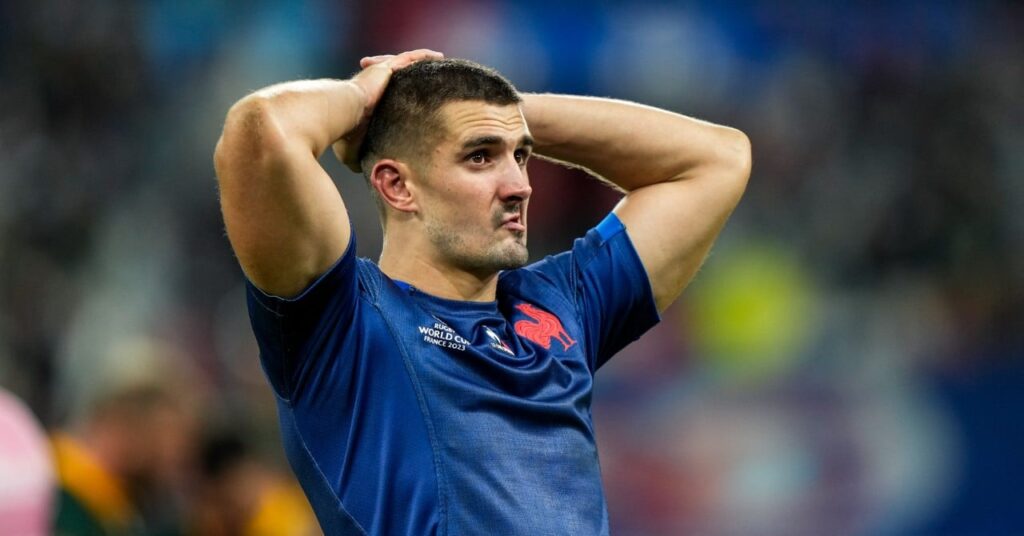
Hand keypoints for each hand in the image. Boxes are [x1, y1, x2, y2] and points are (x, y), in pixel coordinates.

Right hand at [334, 49, 443, 171]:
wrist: (338, 115)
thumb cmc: (343, 135)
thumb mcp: (352, 151)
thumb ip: (363, 159)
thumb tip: (369, 174)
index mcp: (366, 101)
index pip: (386, 97)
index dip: (400, 98)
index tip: (414, 107)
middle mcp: (374, 84)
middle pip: (398, 78)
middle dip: (412, 78)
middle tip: (430, 84)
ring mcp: (380, 74)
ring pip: (405, 65)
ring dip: (420, 64)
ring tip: (438, 64)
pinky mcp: (386, 68)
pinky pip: (409, 58)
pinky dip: (423, 56)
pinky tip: (438, 56)